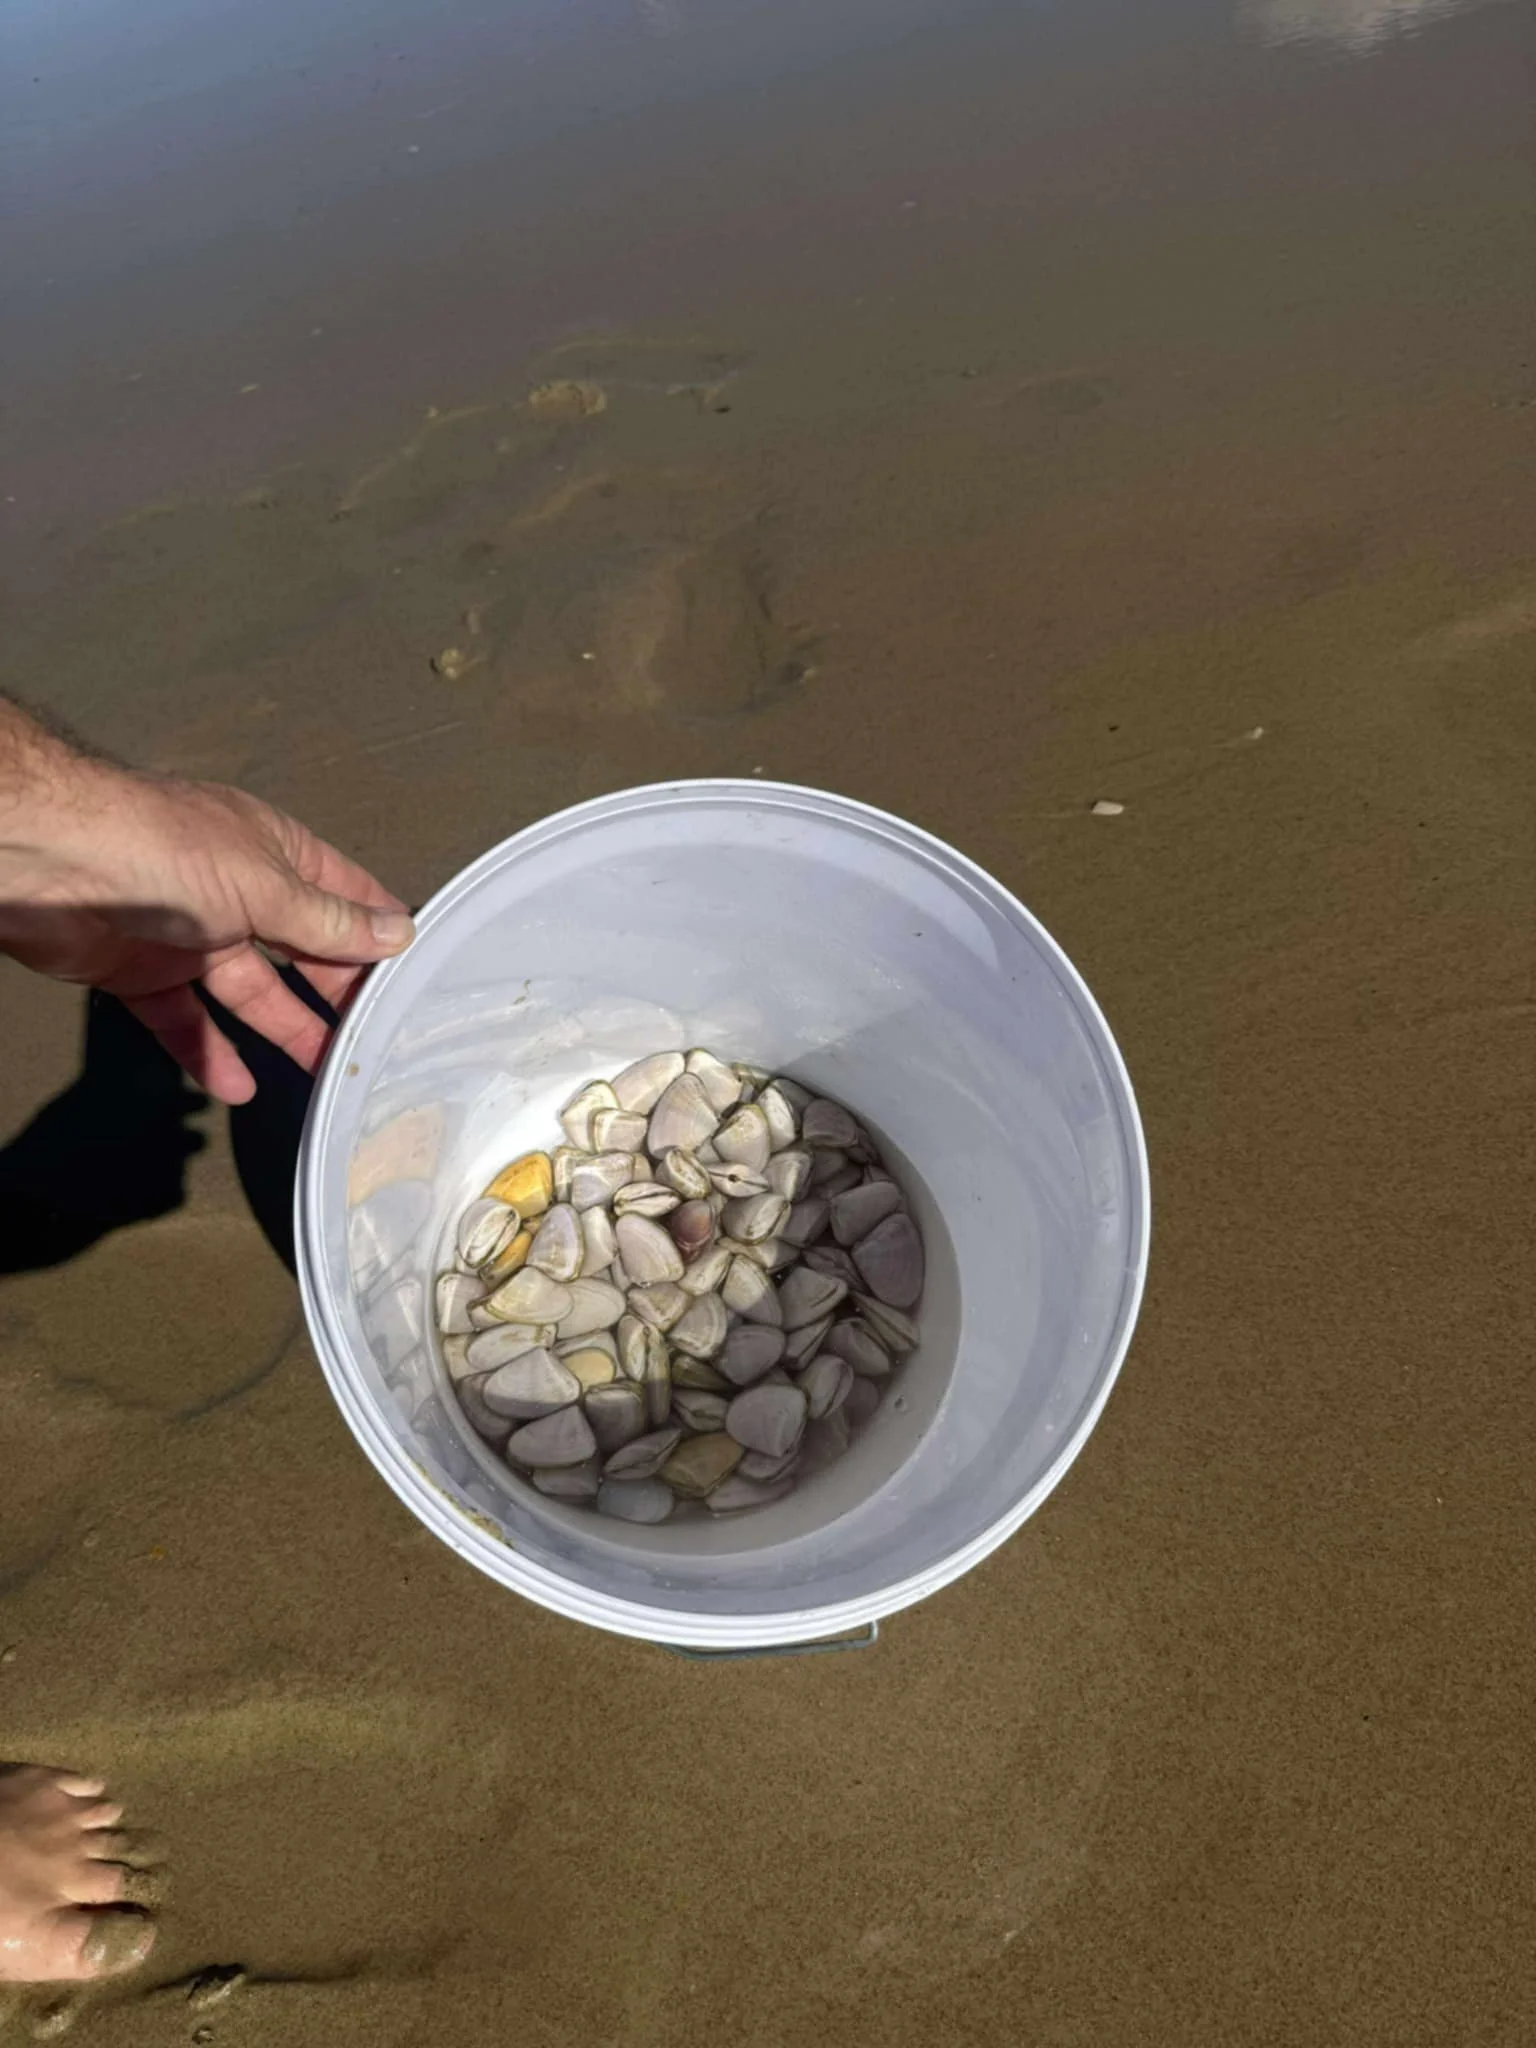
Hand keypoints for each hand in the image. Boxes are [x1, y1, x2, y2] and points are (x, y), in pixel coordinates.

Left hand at [0, 703, 413, 1103]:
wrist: (52, 863)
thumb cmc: (167, 853)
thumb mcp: (266, 885)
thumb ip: (329, 920)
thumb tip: (398, 932)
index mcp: (272, 852)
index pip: (342, 893)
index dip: (377, 931)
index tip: (416, 975)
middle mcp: (235, 892)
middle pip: (298, 950)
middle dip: (335, 992)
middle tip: (375, 1037)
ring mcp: (188, 934)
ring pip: (248, 992)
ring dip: (283, 1031)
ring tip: (324, 1075)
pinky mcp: (141, 973)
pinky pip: (184, 1021)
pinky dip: (208, 1054)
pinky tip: (238, 1087)